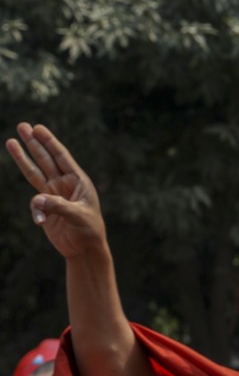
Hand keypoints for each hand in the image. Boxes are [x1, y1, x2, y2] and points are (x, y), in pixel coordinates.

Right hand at [5, 123, 106, 258]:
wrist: (84, 250)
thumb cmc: (89, 231)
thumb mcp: (78, 216)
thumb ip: (58, 206)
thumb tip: (37, 200)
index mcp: (79, 181)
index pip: (62, 157)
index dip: (50, 142)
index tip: (38, 128)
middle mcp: (65, 185)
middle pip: (45, 160)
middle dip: (34, 143)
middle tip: (22, 125)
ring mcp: (53, 195)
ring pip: (35, 173)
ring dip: (23, 158)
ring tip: (10, 141)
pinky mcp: (45, 208)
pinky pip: (35, 204)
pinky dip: (36, 210)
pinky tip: (41, 221)